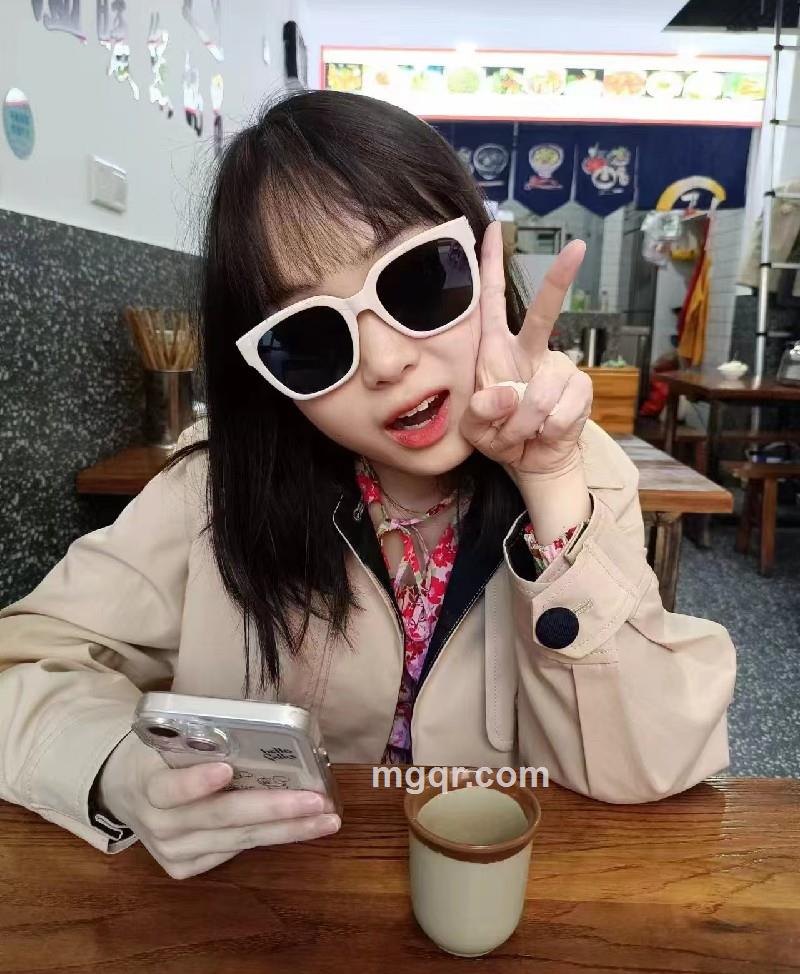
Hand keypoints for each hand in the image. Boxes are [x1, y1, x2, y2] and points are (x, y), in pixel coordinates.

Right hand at [98, 732, 339, 879]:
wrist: (125, 789)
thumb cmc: (161, 752)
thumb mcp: (169, 735)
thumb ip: (203, 735)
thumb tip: (266, 724)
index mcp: (148, 783)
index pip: (171, 787)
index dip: (197, 781)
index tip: (226, 769)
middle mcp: (159, 824)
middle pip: (220, 817)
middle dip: (273, 809)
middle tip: (316, 800)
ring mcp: (172, 851)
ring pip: (236, 841)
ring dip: (287, 830)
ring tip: (326, 819)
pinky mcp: (182, 868)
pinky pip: (232, 852)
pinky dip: (268, 838)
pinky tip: (299, 828)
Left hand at [461, 222, 592, 483]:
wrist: (533, 461)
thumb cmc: (499, 435)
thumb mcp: (475, 428)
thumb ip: (482, 412)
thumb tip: (510, 395)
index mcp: (496, 351)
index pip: (491, 301)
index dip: (492, 266)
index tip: (492, 228)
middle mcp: (530, 351)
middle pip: (542, 313)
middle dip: (559, 281)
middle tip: (577, 248)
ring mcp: (558, 369)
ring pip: (539, 394)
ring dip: (521, 427)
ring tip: (518, 434)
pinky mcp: (580, 391)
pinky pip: (559, 413)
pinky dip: (544, 433)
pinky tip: (542, 434)